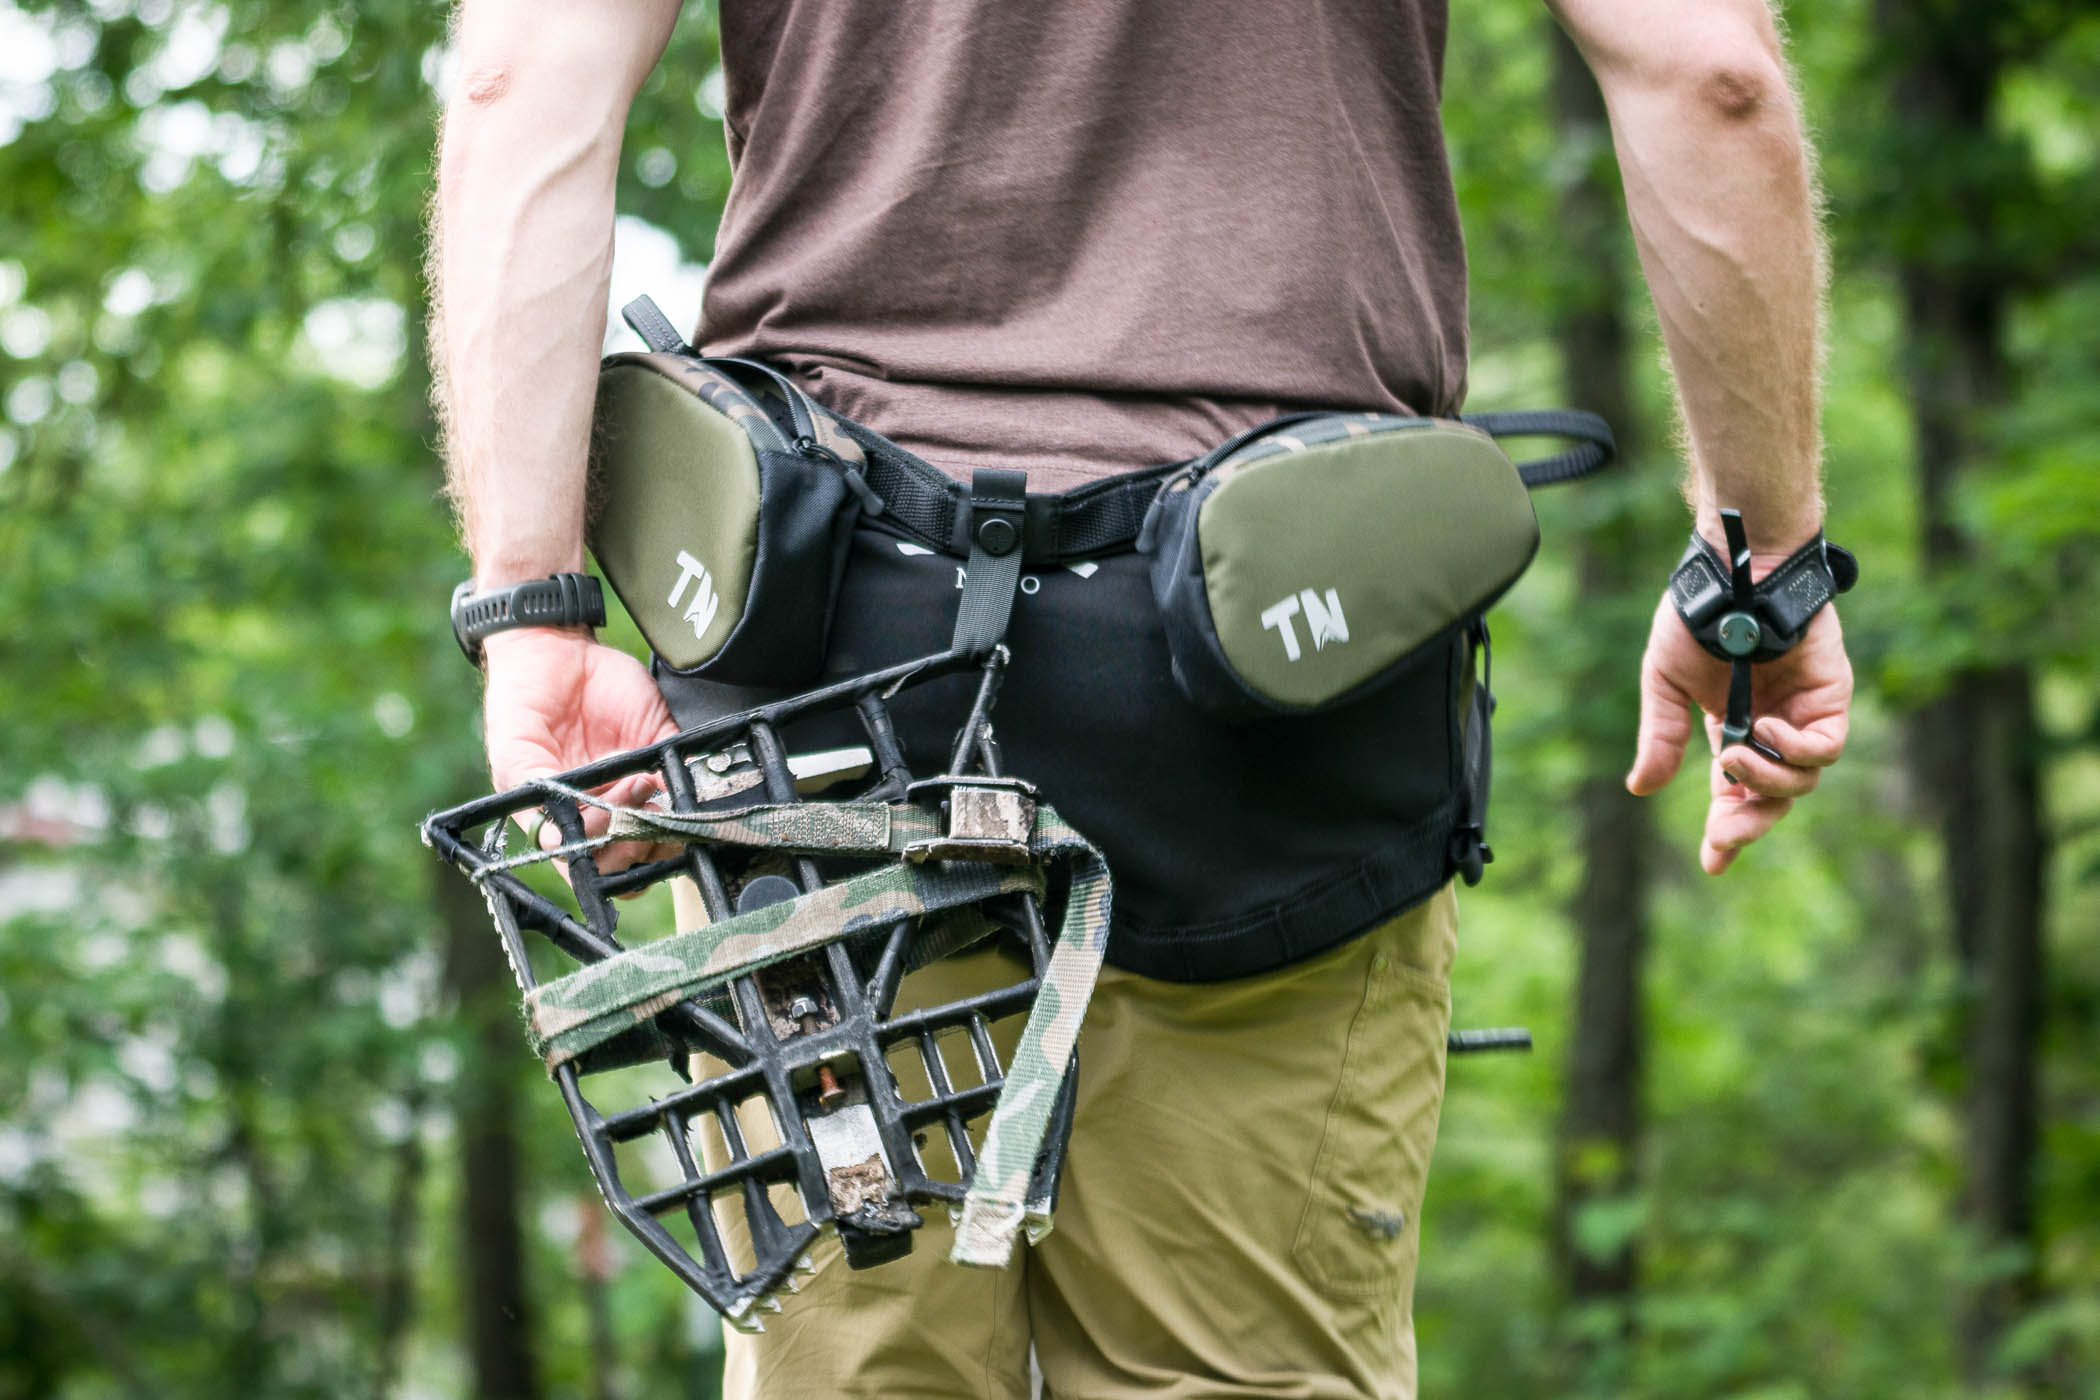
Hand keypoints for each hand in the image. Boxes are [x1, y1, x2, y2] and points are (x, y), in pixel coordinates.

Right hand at [482, 628, 680, 876]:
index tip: (602, 827)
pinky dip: (683, 782)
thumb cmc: (521, 702)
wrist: (551, 647)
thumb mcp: (514, 752)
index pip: (588, 861)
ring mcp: (633, 779)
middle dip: (635, 842)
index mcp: (563, 815)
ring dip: (661, 819)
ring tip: (646, 786)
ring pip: (662, 826)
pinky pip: (683, 776)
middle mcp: (602, 805)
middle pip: (629, 853)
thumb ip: (535, 794)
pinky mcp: (660, 746)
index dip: (600, 856)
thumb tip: (553, 837)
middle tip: (630, 810)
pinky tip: (668, 772)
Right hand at [1625, 590, 1852, 873]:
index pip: (1734, 795)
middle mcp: (1771, 730)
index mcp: (1732, 731)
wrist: (1735, 573)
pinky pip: (1826, 746)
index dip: (1727, 832)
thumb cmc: (1698, 618)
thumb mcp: (1664, 683)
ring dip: (1766, 782)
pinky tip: (1765, 729)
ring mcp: (1804, 715)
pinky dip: (1796, 750)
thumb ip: (1660, 735)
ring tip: (1734, 757)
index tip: (1713, 864)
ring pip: (1802, 781)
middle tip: (1725, 833)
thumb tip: (1640, 788)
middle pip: (1772, 800)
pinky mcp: (1831, 697)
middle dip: (1749, 823)